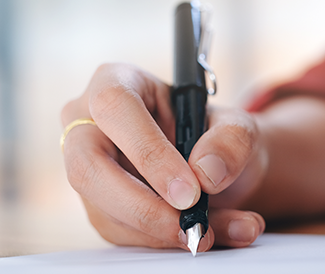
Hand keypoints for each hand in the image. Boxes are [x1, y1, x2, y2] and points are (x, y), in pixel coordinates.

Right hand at [61, 63, 265, 251]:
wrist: (215, 166)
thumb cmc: (216, 134)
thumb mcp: (238, 127)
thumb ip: (232, 141)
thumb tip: (206, 174)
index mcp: (116, 81)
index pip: (115, 108)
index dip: (148, 152)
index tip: (190, 191)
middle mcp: (88, 123)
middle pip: (88, 167)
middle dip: (142, 206)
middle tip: (191, 226)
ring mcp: (87, 167)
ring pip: (103, 210)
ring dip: (162, 232)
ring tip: (213, 233)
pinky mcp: (97, 206)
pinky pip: (120, 233)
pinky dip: (164, 242)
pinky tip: (203, 236)